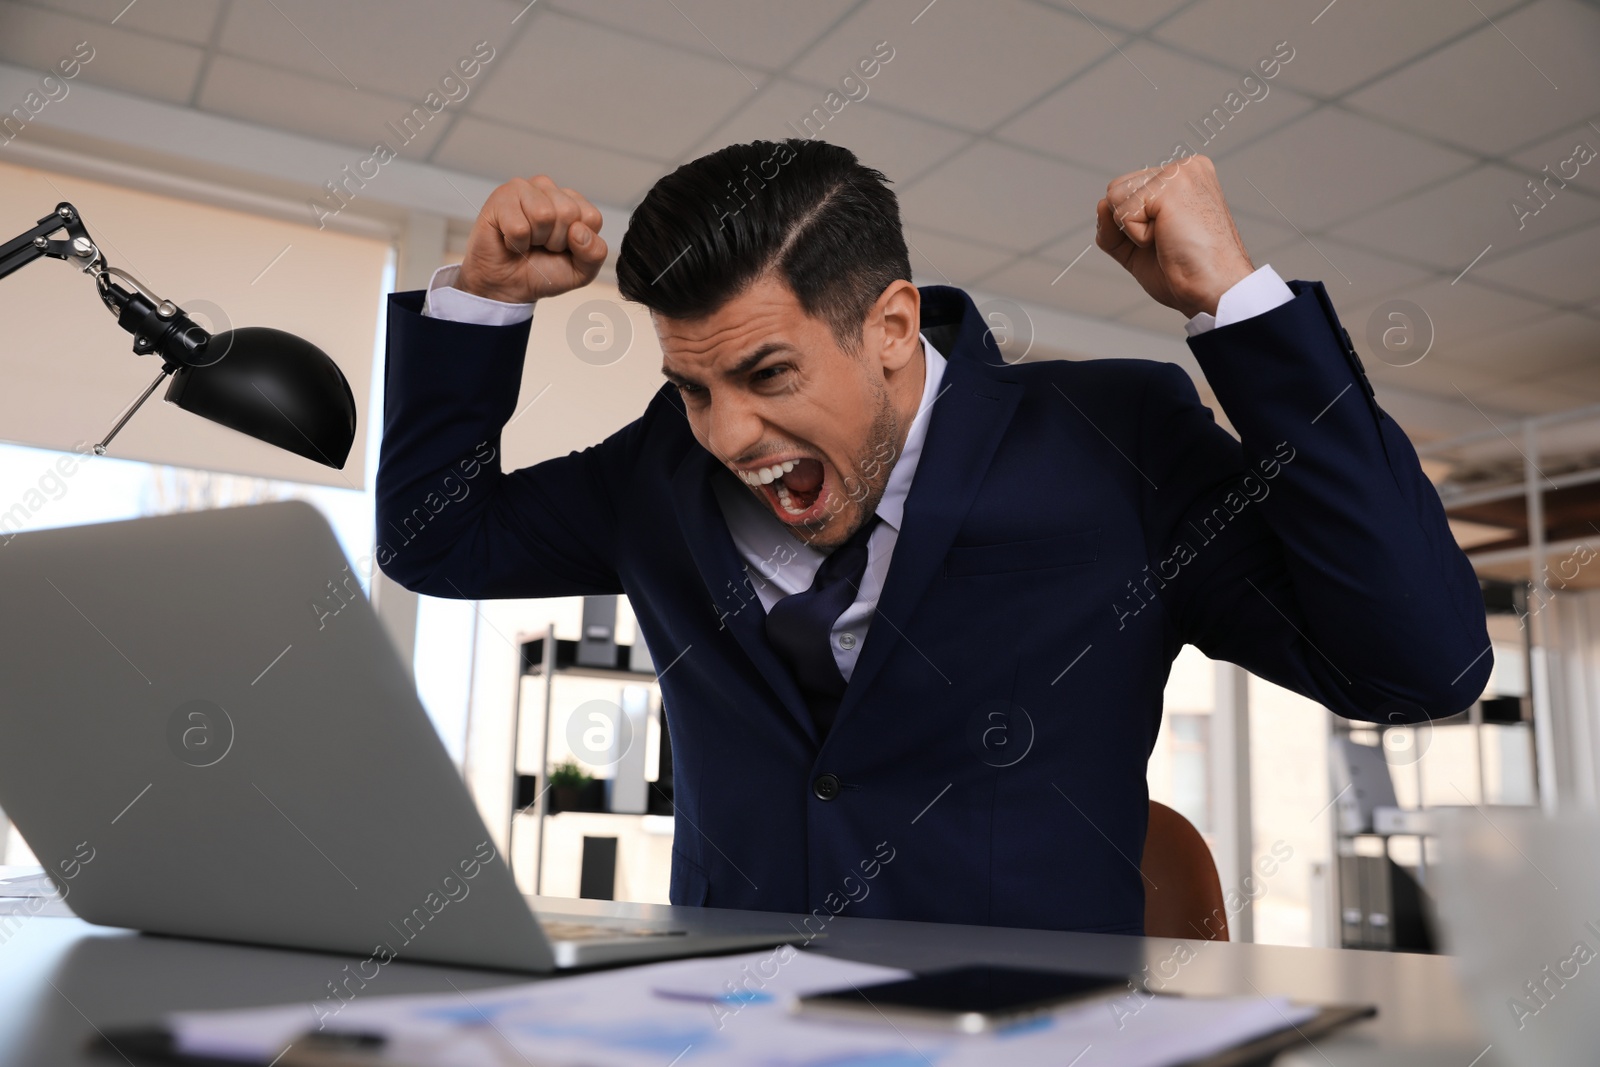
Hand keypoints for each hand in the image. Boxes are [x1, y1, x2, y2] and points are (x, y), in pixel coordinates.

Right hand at [457, 175, 606, 302]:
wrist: (507, 286)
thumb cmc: (542, 272)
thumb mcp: (581, 271)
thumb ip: (595, 253)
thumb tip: (578, 230)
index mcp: (573, 202)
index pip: (591, 217)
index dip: (578, 244)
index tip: (562, 249)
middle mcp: (550, 189)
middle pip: (568, 212)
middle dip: (556, 241)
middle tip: (541, 246)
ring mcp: (525, 189)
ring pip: (544, 215)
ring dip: (534, 240)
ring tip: (526, 241)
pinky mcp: (501, 197)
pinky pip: (519, 226)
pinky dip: (515, 243)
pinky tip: (509, 240)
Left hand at [1095, 156, 1253, 318]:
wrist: (1212, 290)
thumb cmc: (1187, 272)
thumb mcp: (1139, 246)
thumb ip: (1115, 224)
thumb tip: (1101, 203)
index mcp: (1182, 177)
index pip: (1126, 192)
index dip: (1132, 226)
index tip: (1170, 239)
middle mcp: (1183, 168)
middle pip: (1116, 191)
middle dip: (1129, 227)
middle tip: (1169, 240)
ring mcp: (1178, 173)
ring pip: (1114, 198)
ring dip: (1134, 231)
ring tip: (1170, 238)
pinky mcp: (1170, 186)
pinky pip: (1122, 213)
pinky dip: (1138, 237)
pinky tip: (1169, 238)